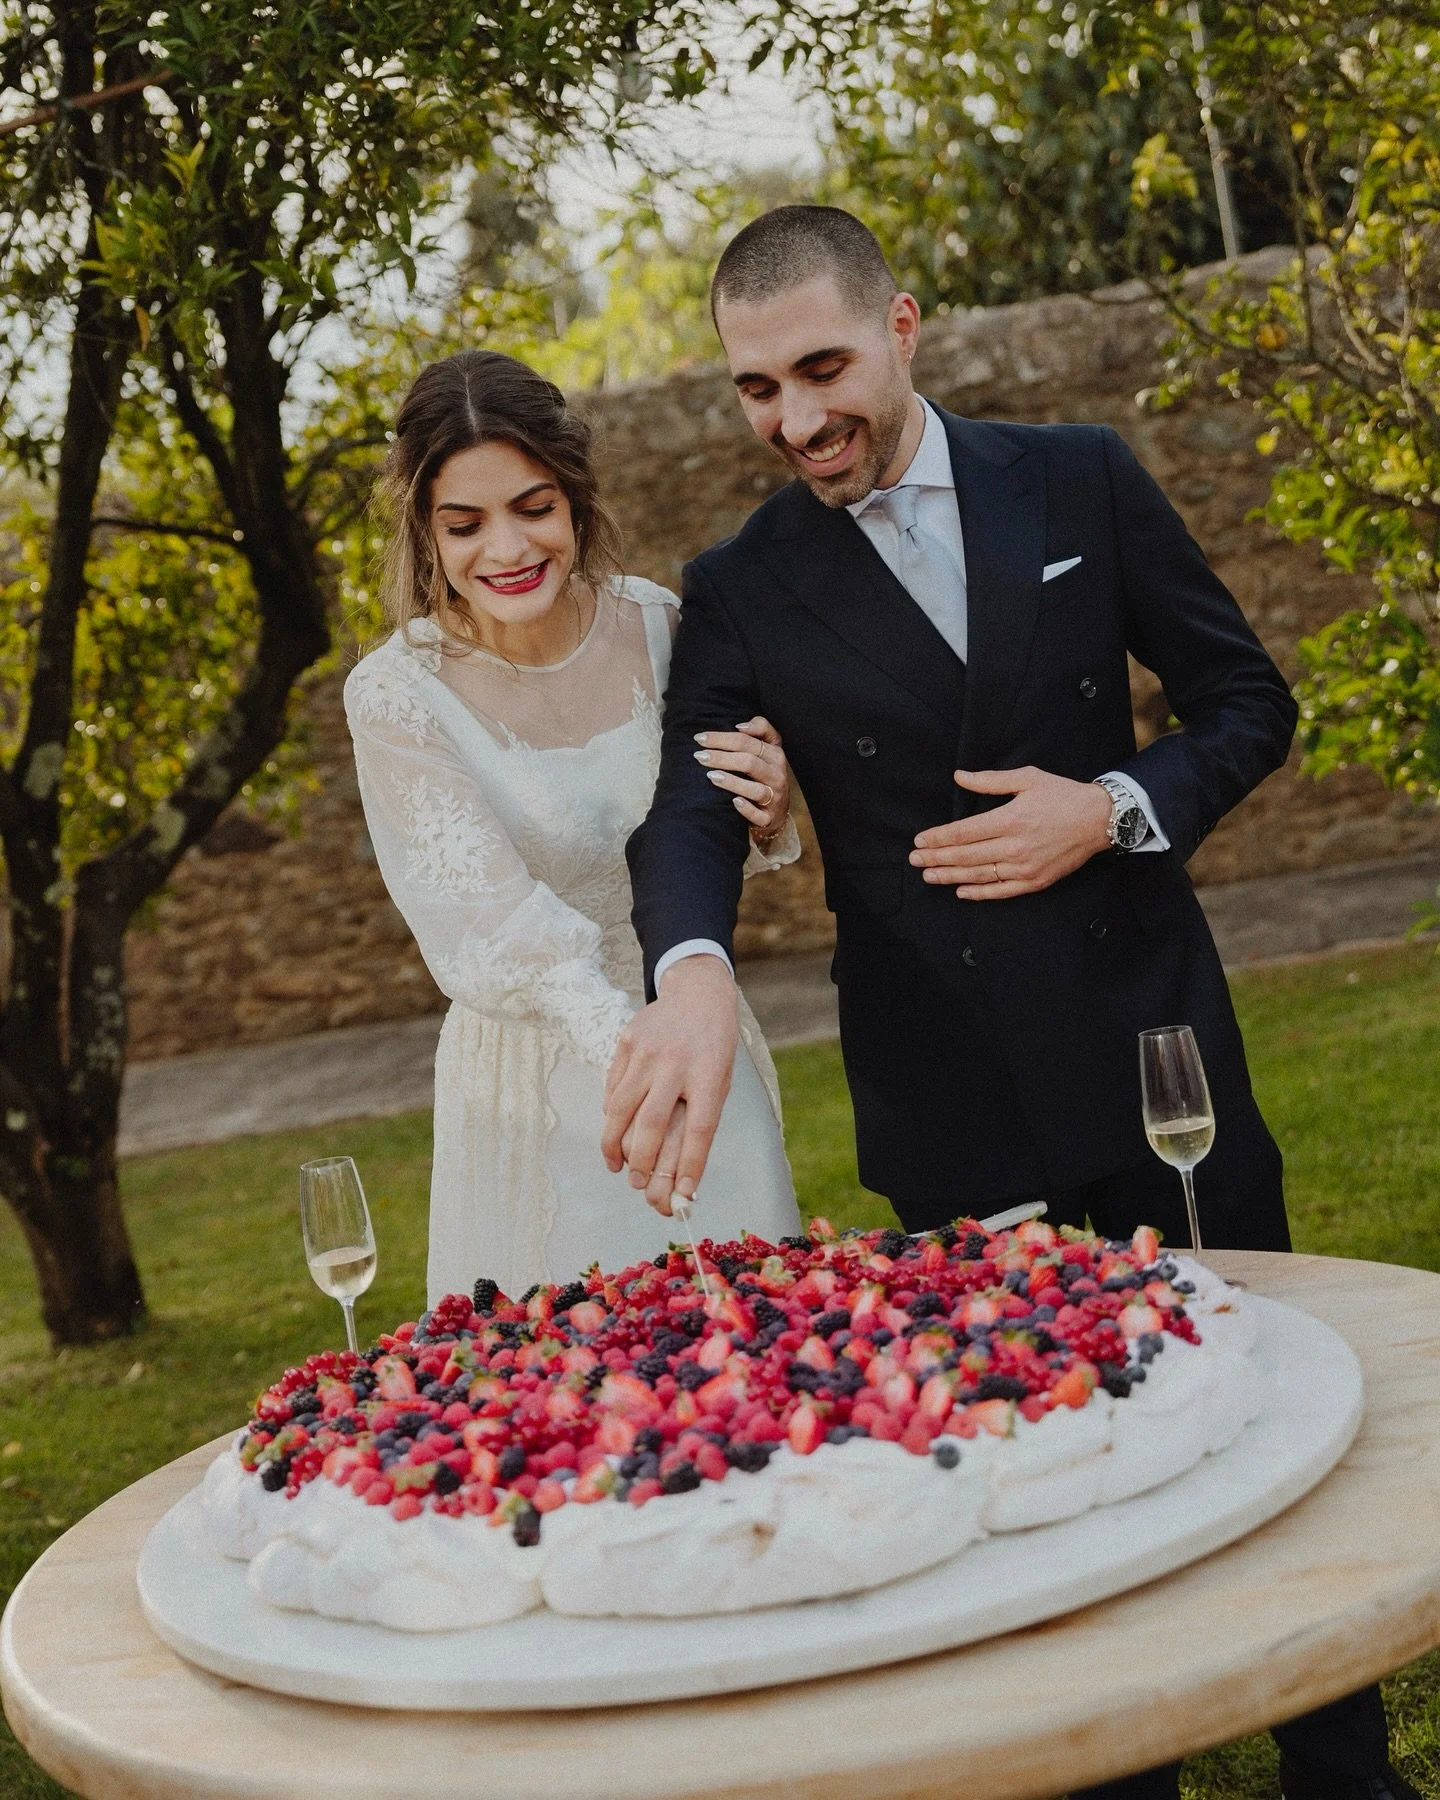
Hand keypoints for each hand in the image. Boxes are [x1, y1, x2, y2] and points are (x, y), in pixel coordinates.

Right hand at [602, 956, 737, 1204]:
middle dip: (643, 1164)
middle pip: (653, 1125)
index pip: (699, 1130)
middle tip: (638, 1185)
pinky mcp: (626, 1042)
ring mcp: (647, 1051)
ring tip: (616, 1166)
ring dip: (614, 1145)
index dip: (690, 1167)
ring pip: (621, 1110)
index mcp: (710, 1074)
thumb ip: (701, 1119)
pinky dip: (612, 1116)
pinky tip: (615, 1130)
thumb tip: (681, 1174)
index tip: (683, 1196)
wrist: (697, 994)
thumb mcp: (720, 1080)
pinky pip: (613, 1089)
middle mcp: (676, 1062)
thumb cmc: (713, 1048)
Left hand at [694, 717, 790, 842]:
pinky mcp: (769, 818)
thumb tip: (740, 725)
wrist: (777, 812)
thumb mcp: (769, 749)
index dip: (723, 738)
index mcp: (775, 754)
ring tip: (710, 776)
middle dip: (722, 757)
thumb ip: (760, 729)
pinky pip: (759, 815)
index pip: (748, 741)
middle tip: (699, 756)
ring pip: (756, 789)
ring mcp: (775, 798)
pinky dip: (747, 809)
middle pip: (749, 762)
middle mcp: (777, 775)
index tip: (700, 738)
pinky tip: (734, 802)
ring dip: (732, 782)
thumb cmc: (766, 774)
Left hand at [909, 766, 1111, 899]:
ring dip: (951, 877)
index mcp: (1011, 819)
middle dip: (936, 859)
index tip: (919, 841)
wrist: (1100, 819)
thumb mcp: (1027, 778)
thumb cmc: (1063, 795)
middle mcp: (1015, 846)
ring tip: (929, 876)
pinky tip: (961, 891)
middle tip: (914, 861)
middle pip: (966, 856)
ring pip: (980, 875)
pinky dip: (979, 893)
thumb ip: (990, 781)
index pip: (964, 832)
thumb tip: (959, 777)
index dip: (938, 839)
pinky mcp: (1036, 881)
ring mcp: (1025, 867)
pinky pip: (1001, 890)